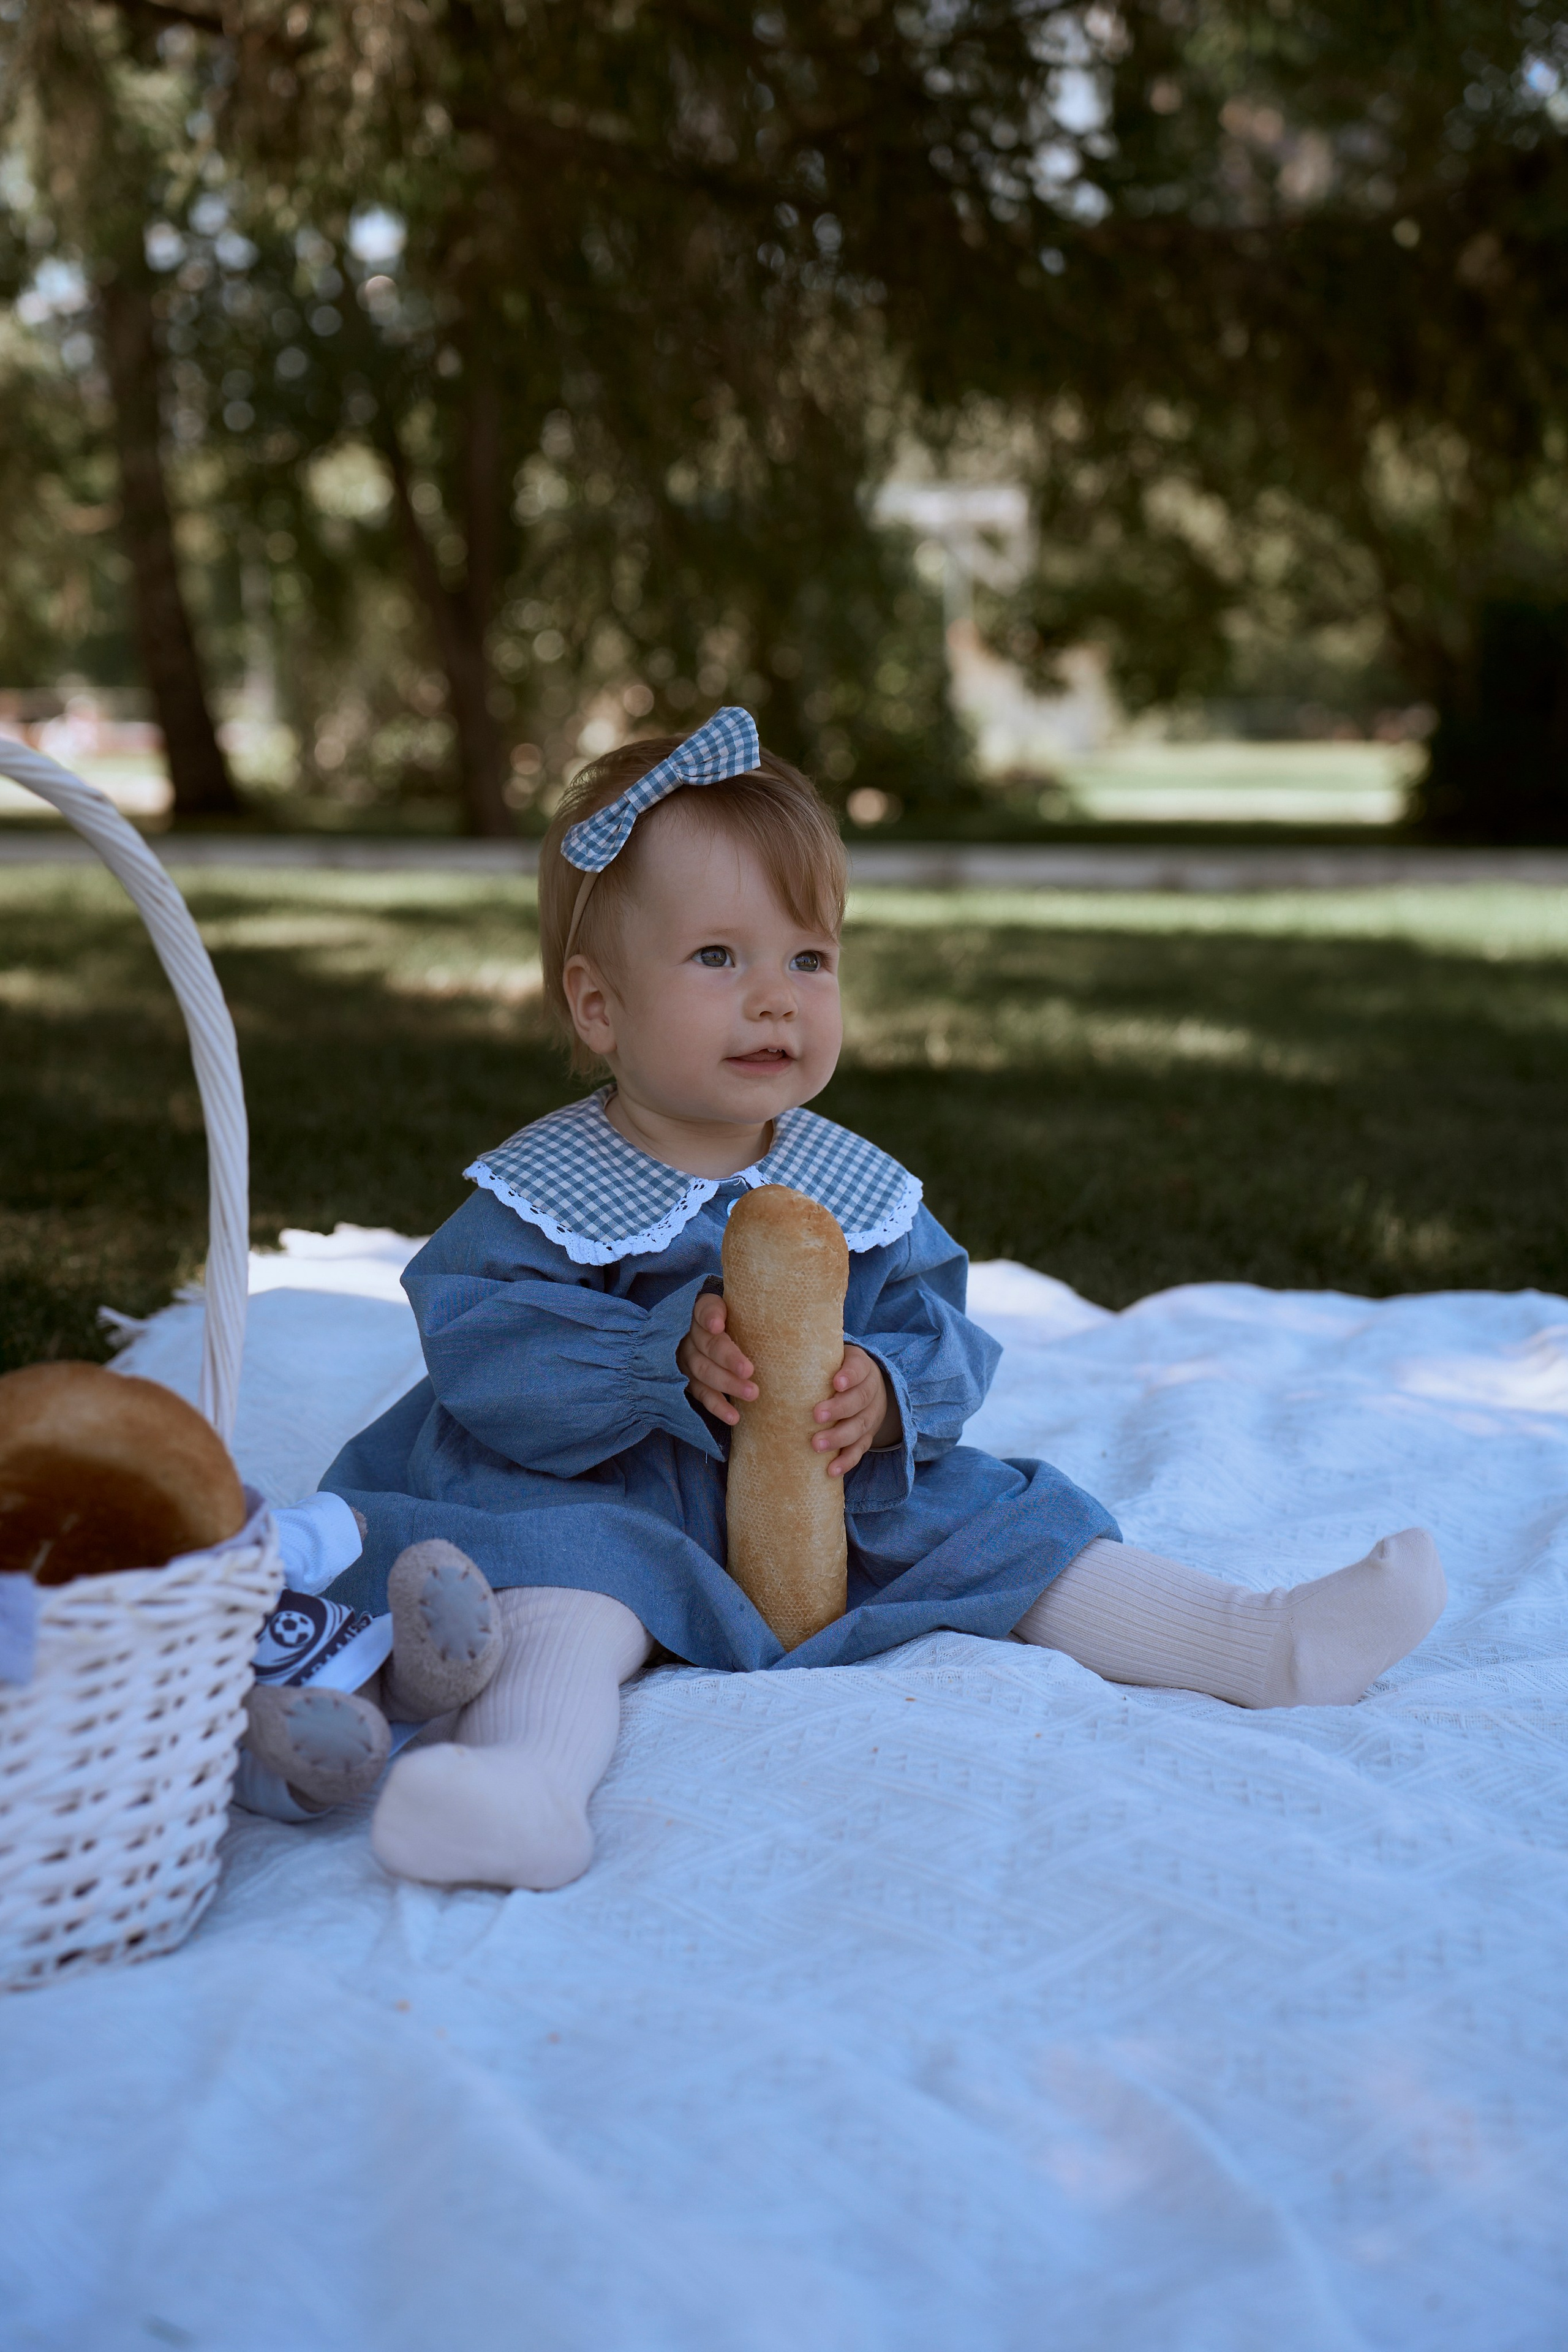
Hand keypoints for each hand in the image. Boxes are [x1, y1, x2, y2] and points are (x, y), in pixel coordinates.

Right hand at [678, 1292, 756, 1425]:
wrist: (719, 1339)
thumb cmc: (741, 1323)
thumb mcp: (743, 1311)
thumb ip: (756, 1312)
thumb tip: (800, 1307)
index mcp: (706, 1311)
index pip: (705, 1310)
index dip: (710, 1317)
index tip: (718, 1326)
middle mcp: (693, 1335)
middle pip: (708, 1345)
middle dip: (728, 1359)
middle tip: (749, 1370)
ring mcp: (689, 1359)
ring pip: (704, 1372)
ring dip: (728, 1384)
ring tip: (752, 1393)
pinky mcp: (691, 1381)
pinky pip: (703, 1395)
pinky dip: (718, 1407)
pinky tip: (734, 1416)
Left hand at [813, 1345, 900, 1478]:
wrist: (868, 1389)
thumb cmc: (837, 1372)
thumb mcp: (832, 1359)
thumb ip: (810, 1357)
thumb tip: (773, 1349)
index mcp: (861, 1368)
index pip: (859, 1369)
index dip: (849, 1376)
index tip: (836, 1383)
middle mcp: (870, 1392)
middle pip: (859, 1400)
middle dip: (838, 1409)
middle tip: (816, 1416)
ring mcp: (870, 1417)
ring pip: (859, 1427)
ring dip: (838, 1438)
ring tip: (816, 1445)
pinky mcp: (866, 1437)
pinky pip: (859, 1450)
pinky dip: (846, 1461)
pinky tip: (831, 1469)